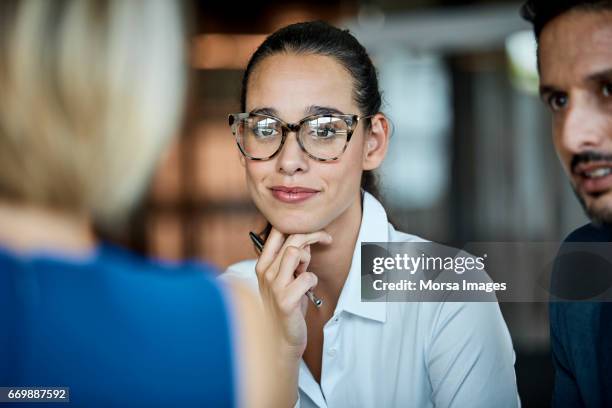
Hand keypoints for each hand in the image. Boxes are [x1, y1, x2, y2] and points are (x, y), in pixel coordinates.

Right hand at [255, 227, 332, 359]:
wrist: (280, 339)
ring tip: (306, 272)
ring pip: (294, 252)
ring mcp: (274, 286)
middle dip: (313, 235)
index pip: (276, 232)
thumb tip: (306, 242)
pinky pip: (307, 277)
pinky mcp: (285, 300)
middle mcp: (265, 272)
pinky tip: (307, 292)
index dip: (298, 225)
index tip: (315, 230)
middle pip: (291, 239)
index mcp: (262, 265)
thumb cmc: (286, 307)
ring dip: (307, 258)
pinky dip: (312, 281)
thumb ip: (292, 261)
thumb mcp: (285, 279)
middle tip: (326, 240)